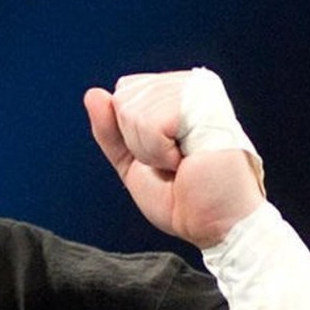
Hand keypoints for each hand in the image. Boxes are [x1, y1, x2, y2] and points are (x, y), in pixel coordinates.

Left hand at [84, 68, 264, 247]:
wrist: (216, 224)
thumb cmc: (185, 198)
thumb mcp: (132, 163)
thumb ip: (110, 130)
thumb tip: (93, 94)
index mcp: (176, 92)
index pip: (123, 92)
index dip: (130, 135)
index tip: (163, 157)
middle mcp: (190, 84)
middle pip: (123, 98)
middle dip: (138, 143)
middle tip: (174, 163)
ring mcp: (199, 91)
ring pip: (133, 110)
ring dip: (151, 151)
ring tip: (182, 163)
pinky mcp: (205, 104)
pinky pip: (150, 122)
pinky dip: (159, 152)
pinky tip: (188, 160)